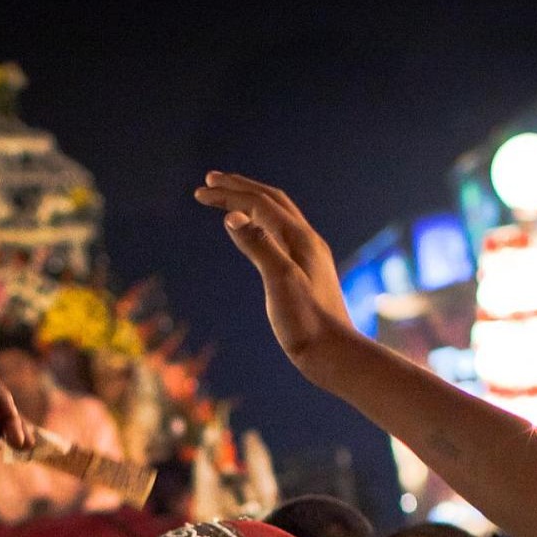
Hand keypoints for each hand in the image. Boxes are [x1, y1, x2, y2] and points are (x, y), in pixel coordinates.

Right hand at [193, 172, 364, 382]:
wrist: (335, 354)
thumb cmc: (306, 323)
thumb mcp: (279, 282)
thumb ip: (258, 246)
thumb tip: (232, 215)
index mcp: (299, 239)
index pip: (259, 203)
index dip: (229, 194)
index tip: (200, 192)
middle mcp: (307, 241)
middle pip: (271, 201)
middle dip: (240, 188)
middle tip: (211, 181)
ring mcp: (310, 255)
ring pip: (278, 216)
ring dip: (252, 201)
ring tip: (230, 199)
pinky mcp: (308, 271)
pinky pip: (282, 234)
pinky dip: (262, 223)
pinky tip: (257, 235)